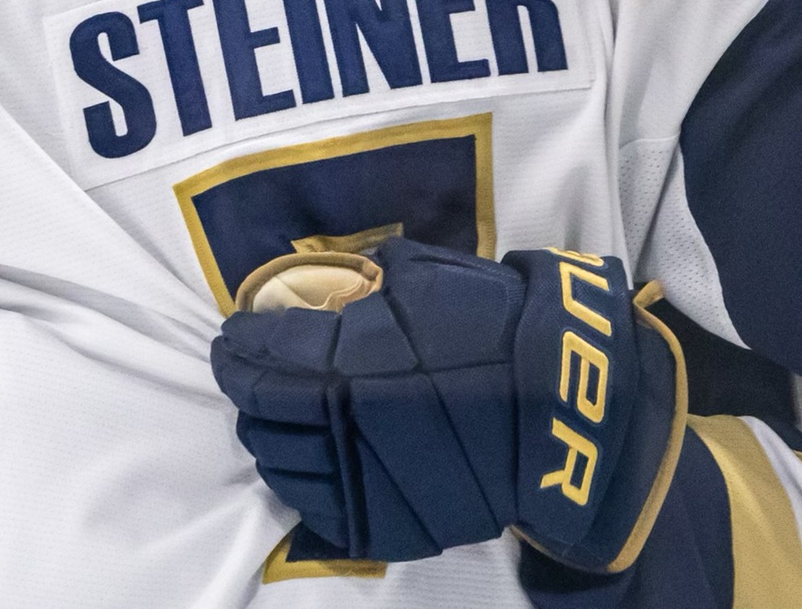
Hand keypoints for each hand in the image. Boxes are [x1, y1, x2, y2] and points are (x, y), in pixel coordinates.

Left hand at [210, 238, 684, 568]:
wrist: (568, 404)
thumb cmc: (499, 327)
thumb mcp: (426, 277)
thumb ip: (369, 280)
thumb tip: (342, 277)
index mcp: (339, 361)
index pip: (258, 357)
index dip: (237, 345)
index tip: (233, 336)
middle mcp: (336, 425)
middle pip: (257, 412)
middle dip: (245, 388)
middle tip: (248, 372)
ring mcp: (360, 482)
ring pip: (278, 465)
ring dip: (265, 436)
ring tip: (272, 415)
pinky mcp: (387, 524)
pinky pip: (316, 511)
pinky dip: (300, 483)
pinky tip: (306, 462)